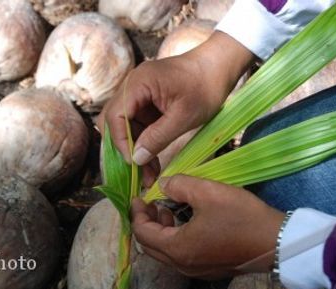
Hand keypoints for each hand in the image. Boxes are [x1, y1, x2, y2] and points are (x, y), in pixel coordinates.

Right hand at [98, 31, 254, 185]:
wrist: (220, 67)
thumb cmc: (205, 87)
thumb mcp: (184, 116)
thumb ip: (158, 137)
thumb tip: (136, 159)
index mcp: (138, 83)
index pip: (116, 116)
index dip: (121, 141)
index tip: (134, 163)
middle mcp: (132, 86)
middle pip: (115, 121)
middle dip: (125, 148)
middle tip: (136, 172)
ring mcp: (138, 94)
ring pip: (126, 127)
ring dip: (135, 149)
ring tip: (148, 175)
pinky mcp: (146, 102)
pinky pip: (138, 125)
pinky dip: (144, 143)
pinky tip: (152, 162)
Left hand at [131, 175, 284, 278]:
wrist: (279, 242)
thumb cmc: (241, 217)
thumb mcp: (208, 192)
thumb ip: (178, 185)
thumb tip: (162, 185)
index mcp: (178, 248)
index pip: (142, 233)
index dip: (137, 213)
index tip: (137, 196)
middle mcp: (183, 264)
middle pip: (150, 246)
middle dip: (146, 222)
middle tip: (150, 202)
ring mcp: (196, 269)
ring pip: (165, 251)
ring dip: (161, 229)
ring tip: (167, 207)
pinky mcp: (209, 268)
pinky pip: (181, 254)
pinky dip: (175, 237)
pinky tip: (186, 220)